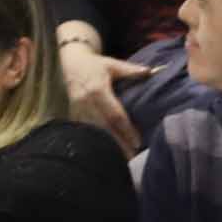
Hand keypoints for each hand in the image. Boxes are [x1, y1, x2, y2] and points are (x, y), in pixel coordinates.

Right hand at [59, 37, 149, 154]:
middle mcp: (86, 102)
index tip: (137, 142)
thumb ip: (132, 70)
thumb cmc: (94, 65)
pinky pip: (85, 131)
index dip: (126, 130)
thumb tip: (152, 71)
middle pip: (105, 128)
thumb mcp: (113, 65)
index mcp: (98, 90)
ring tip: (122, 158)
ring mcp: (78, 109)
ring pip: (94, 132)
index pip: (115, 115)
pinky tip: (105, 151)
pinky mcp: (72, 114)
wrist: (68, 63)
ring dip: (108, 146)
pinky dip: (96, 141)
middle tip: (132, 157)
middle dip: (119, 143)